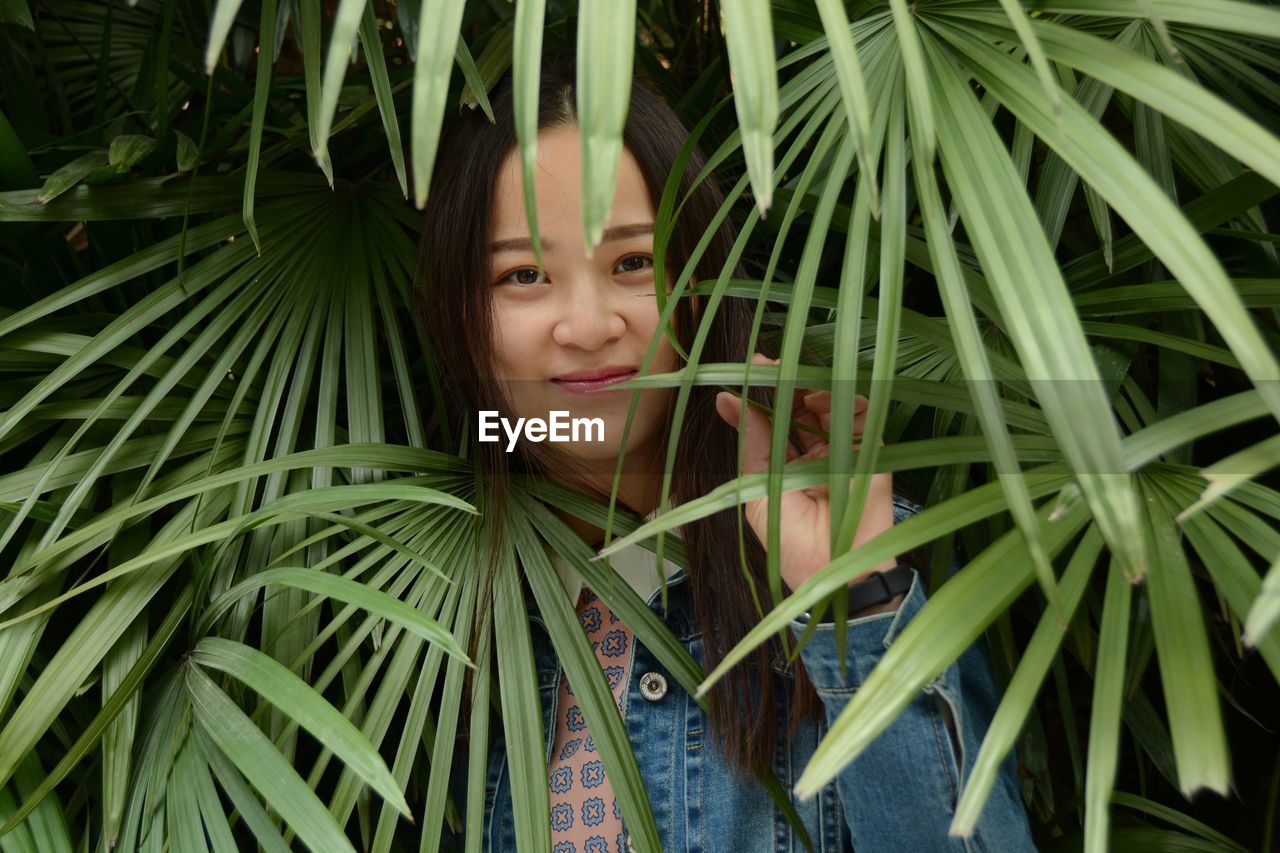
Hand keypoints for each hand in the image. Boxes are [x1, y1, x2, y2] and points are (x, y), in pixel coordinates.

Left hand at [713, 354, 896, 594]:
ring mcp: (846, 452)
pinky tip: (824, 396)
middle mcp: (818, 453)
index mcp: (789, 463)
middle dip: (788, 381)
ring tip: (796, 382)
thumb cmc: (790, 543)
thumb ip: (751, 443)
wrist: (832, 573)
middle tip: (771, 364)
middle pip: (806, 405)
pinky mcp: (873, 454)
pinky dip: (846, 400)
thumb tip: (726, 400)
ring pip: (834, 405)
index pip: (778, 418)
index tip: (752, 367)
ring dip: (814, 387)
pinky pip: (864, 418)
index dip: (766, 392)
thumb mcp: (758, 489)